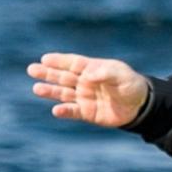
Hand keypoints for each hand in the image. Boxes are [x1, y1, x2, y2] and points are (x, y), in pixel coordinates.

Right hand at [29, 52, 151, 127]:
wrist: (140, 106)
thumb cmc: (131, 85)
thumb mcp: (122, 75)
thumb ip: (105, 73)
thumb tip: (87, 74)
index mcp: (93, 69)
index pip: (73, 63)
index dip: (59, 60)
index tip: (45, 58)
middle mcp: (85, 82)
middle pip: (63, 76)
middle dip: (48, 73)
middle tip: (31, 69)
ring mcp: (85, 97)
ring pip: (63, 93)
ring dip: (50, 91)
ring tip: (36, 89)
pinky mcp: (87, 112)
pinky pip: (73, 111)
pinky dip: (64, 111)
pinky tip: (55, 110)